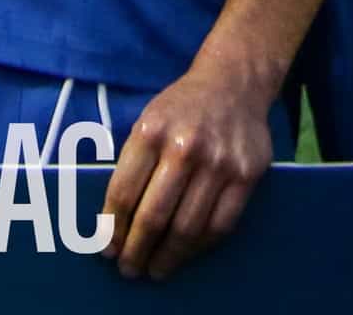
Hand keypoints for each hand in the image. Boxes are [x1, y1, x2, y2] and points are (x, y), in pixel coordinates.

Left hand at [103, 63, 271, 280]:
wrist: (232, 83)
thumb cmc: (182, 107)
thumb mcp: (149, 119)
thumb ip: (134, 161)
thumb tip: (115, 215)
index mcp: (151, 130)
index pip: (124, 191)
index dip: (112, 226)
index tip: (107, 248)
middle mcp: (184, 147)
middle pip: (154, 215)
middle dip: (137, 248)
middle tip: (129, 268)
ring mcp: (218, 163)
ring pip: (188, 227)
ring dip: (168, 256)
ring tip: (155, 269)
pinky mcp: (246, 176)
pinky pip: (220, 225)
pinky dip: (200, 247)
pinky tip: (186, 253)